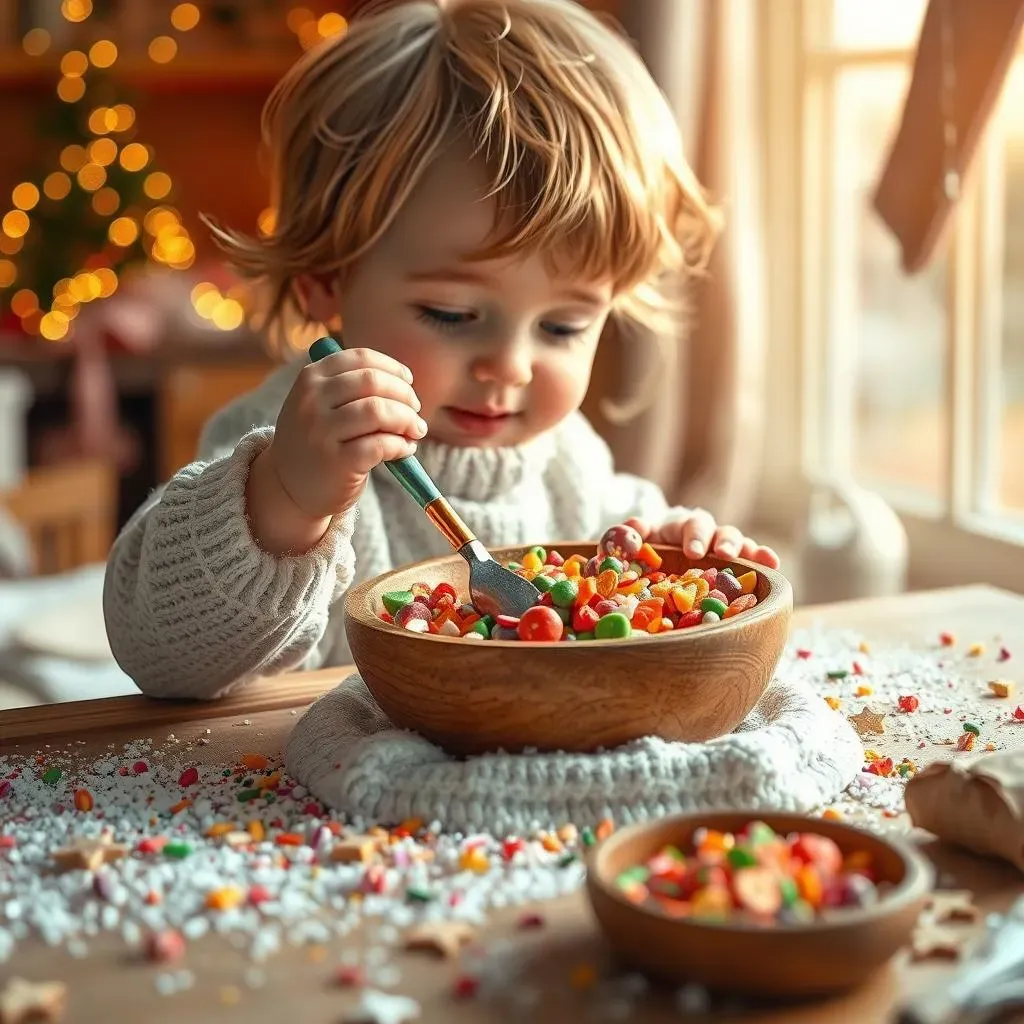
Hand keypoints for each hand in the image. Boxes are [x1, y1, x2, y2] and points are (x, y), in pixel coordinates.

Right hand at [246, 349, 423, 553]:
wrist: (289, 488)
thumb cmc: (316, 441)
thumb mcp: (318, 404)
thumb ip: (350, 387)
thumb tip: (404, 382)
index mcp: (311, 379)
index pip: (361, 359)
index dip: (392, 368)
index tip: (407, 381)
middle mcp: (312, 401)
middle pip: (373, 382)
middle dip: (404, 395)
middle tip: (415, 410)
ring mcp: (321, 432)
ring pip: (379, 411)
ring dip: (407, 420)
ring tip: (415, 431)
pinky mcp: (337, 462)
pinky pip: (382, 444)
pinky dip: (402, 445)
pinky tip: (405, 450)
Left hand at [623, 512, 779, 568]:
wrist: (658, 556)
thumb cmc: (649, 550)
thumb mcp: (638, 541)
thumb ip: (633, 534)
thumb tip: (632, 528)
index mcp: (683, 528)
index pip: (692, 526)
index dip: (695, 537)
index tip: (693, 552)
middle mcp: (708, 534)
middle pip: (722, 531)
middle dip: (725, 542)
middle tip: (724, 555)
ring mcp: (724, 548)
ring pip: (742, 544)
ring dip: (751, 550)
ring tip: (763, 560)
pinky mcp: (736, 565)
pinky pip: (752, 561)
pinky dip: (764, 560)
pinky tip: (775, 567)